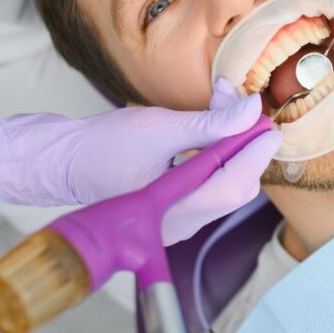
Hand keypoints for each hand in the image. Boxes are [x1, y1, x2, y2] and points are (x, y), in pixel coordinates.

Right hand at [0, 78, 279, 209]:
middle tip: (242, 107)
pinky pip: (213, 189)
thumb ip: (209, 122)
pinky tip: (215, 132)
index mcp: (172, 209)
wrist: (64, 162)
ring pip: (227, 188)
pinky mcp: (177, 214)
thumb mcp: (159, 127)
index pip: (234, 185)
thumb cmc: (101, 145)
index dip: (256, 154)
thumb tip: (251, 110)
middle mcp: (180, 225)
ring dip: (234, 149)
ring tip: (225, 108)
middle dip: (245, 147)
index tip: (269, 126)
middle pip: (236, 189)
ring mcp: (180, 224)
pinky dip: (221, 159)